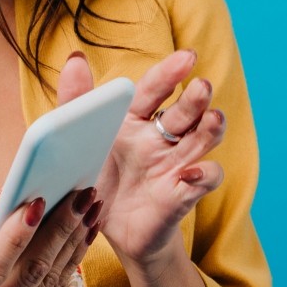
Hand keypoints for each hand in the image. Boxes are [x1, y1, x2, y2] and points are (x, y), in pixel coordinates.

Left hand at [91, 50, 226, 266]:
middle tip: (201, 87)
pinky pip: (207, 177)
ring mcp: (174, 163)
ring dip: (211, 128)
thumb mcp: (75, 142)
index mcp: (132, 119)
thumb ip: (74, 102)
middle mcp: (159, 137)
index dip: (170, 73)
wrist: (96, 229)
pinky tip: (190, 173)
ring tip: (212, 119)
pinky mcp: (183, 192)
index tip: (188, 57)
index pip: (154, 90)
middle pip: (186, 111)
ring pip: (204, 138)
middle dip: (196, 98)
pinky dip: (205, 173)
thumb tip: (75, 59)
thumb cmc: (90, 178)